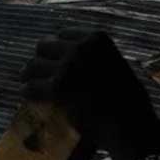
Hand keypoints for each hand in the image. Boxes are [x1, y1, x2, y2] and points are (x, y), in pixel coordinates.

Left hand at [21, 30, 159, 159]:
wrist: (130, 124)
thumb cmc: (127, 99)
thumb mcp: (113, 65)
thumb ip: (91, 56)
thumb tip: (61, 52)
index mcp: (97, 39)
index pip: (63, 34)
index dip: (56, 49)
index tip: (54, 59)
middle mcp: (80, 48)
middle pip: (43, 46)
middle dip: (41, 60)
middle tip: (38, 73)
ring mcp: (67, 67)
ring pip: (32, 66)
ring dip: (30, 76)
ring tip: (30, 84)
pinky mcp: (56, 89)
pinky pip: (30, 87)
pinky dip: (28, 93)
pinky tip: (30, 97)